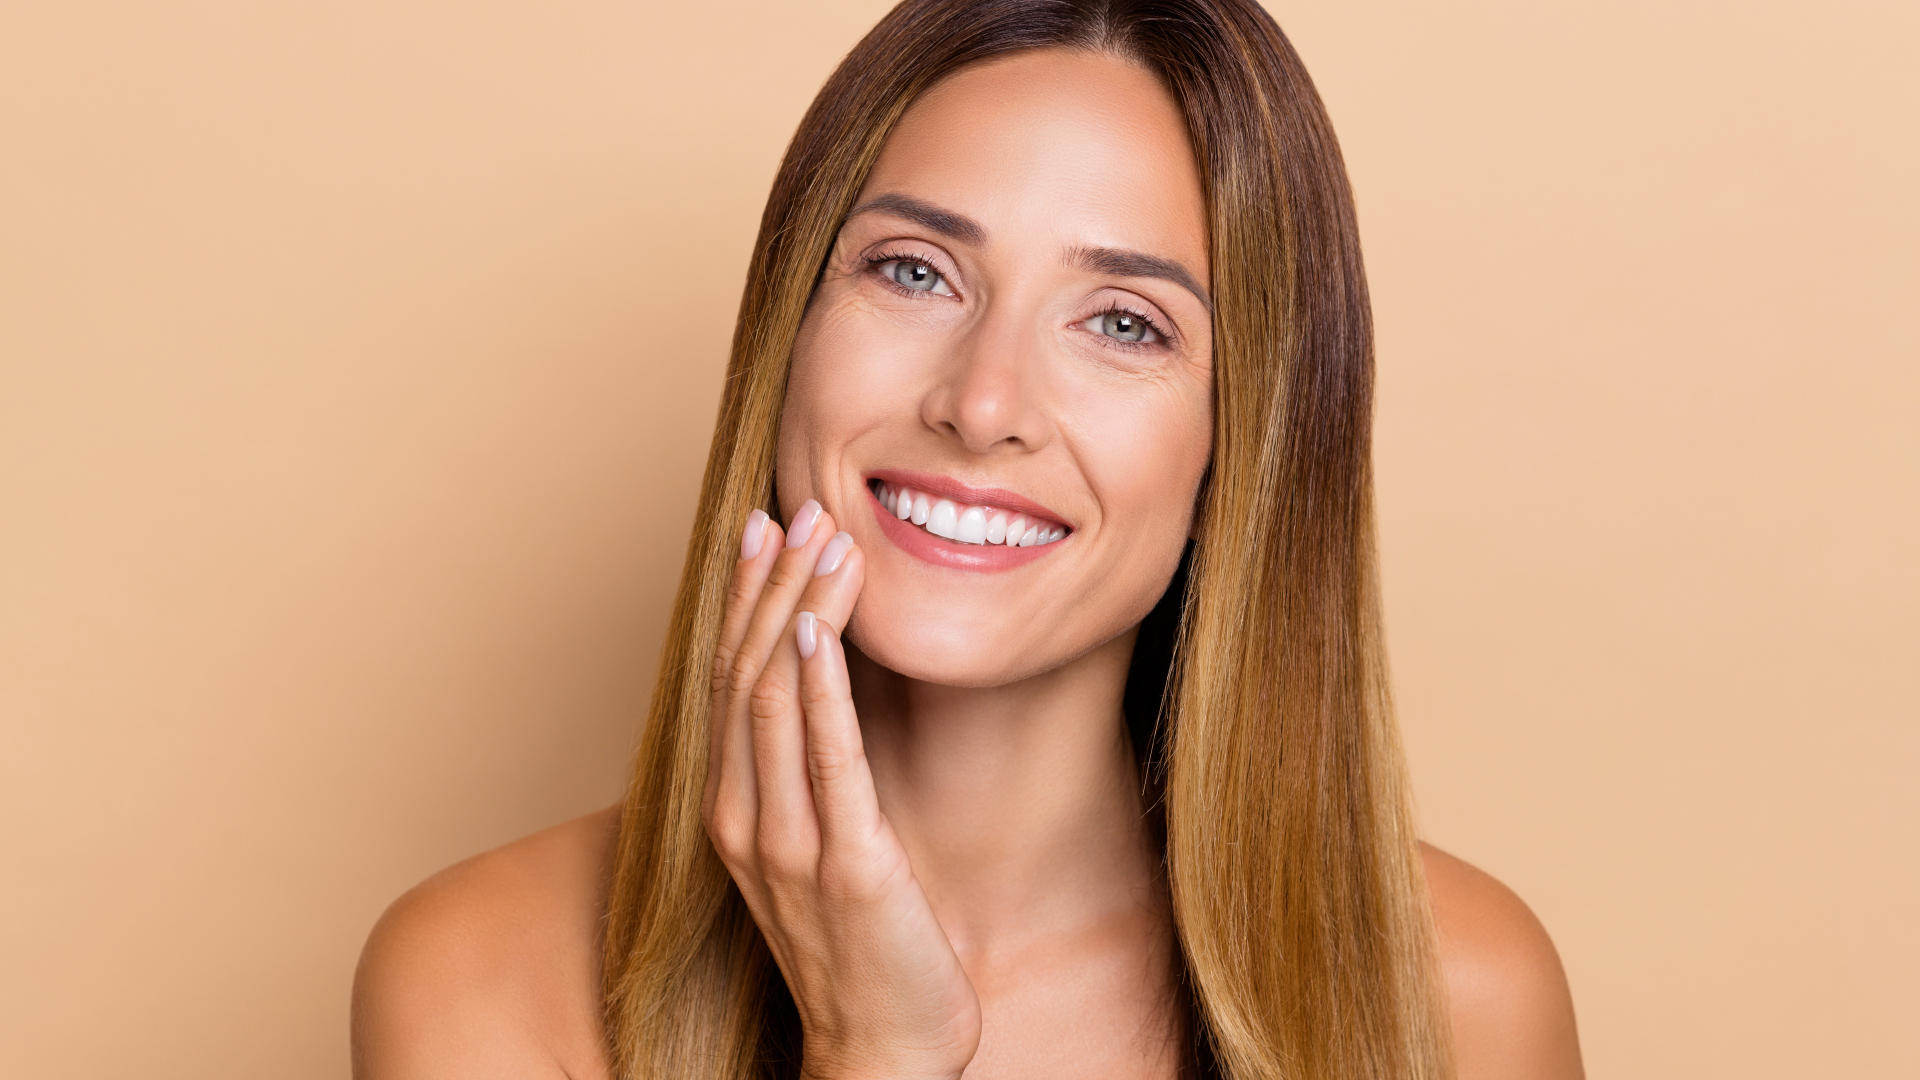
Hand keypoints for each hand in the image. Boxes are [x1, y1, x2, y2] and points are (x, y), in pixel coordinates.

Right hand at [702, 500, 981, 1079]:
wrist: (881, 1048)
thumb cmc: (861, 946)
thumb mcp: (821, 845)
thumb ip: (812, 775)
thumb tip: (828, 691)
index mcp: (736, 811)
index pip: (730, 681)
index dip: (744, 600)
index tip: (762, 528)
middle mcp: (746, 820)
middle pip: (744, 675)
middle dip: (769, 586)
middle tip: (798, 508)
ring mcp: (789, 845)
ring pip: (776, 700)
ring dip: (799, 610)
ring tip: (826, 540)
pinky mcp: (848, 865)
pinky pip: (826, 760)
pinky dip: (821, 687)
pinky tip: (824, 629)